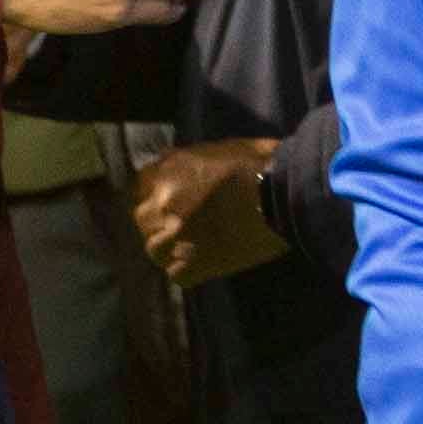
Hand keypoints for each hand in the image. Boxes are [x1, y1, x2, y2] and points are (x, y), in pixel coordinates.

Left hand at [130, 137, 284, 285]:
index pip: (141, 188)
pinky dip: (189, 270)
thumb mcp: (214, 149)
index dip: (156, 196)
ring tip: (194, 247)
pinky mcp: (190, 266)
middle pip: (143, 218)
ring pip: (156, 249)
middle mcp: (161, 203)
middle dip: (159, 222)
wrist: (282, 195)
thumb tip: (172, 166)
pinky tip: (206, 262)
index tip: (169, 203)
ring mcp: (173, 237)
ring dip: (171, 248)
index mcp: (166, 171)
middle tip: (183, 226)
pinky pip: (177, 274)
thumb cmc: (258, 165)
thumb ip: (185, 161)